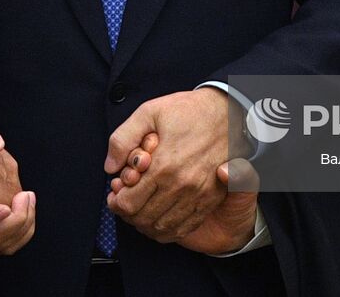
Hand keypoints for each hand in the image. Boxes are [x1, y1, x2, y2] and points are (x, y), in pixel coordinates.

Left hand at [104, 88, 242, 241]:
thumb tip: (110, 167)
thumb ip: (123, 139)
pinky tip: (160, 216)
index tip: (115, 195)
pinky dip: (168, 229)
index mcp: (164, 166)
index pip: (129, 203)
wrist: (229, 112)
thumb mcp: (149, 112)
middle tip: (124, 202)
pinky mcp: (210, 200)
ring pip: (163, 227)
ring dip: (146, 223)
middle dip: (128, 214)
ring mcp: (199, 195)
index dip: (116, 203)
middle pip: (143, 218)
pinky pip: (185, 227)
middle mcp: (182, 186)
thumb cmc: (190, 111)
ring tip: (140, 209)